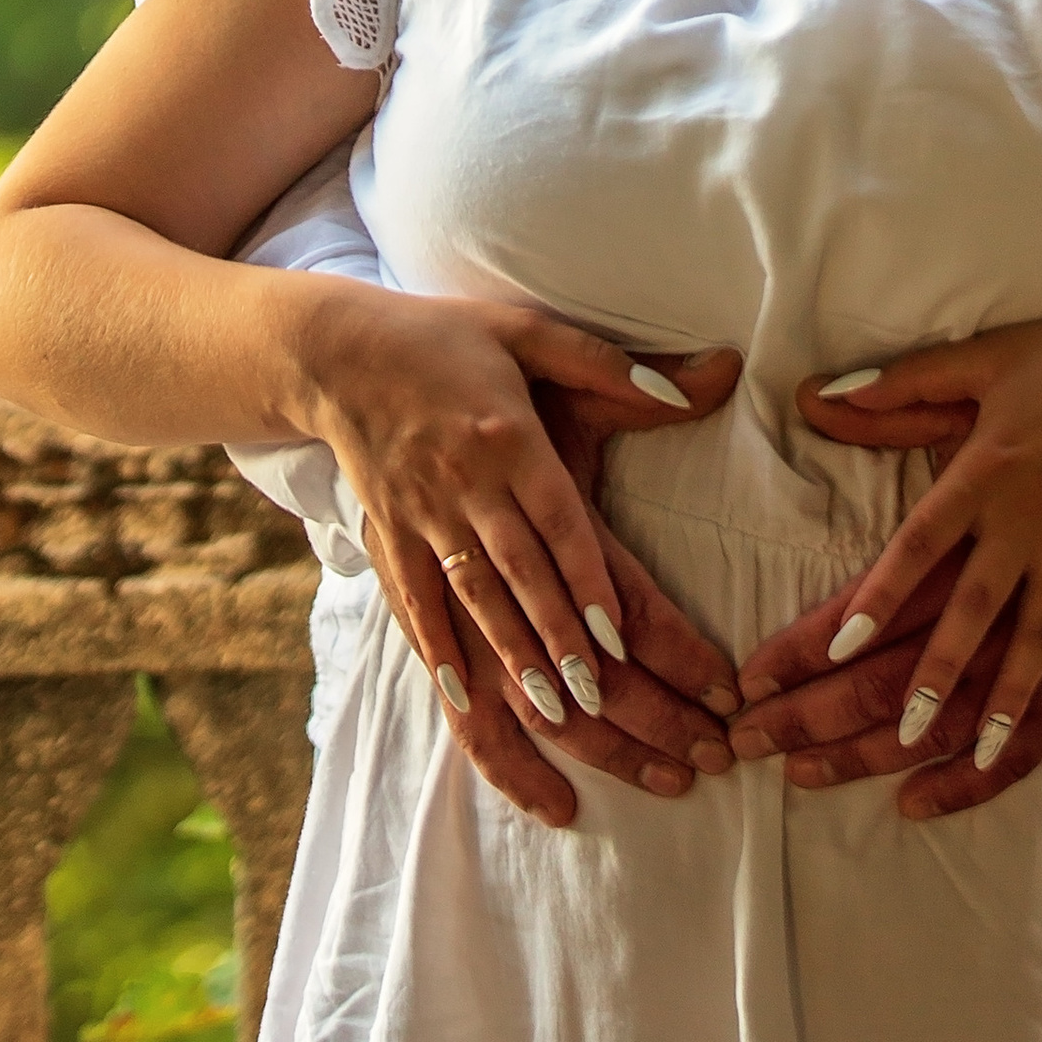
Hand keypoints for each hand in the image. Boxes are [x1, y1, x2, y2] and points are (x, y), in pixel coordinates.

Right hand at [296, 283, 737, 828]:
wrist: (341, 348)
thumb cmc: (447, 337)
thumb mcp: (529, 332)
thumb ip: (611, 366)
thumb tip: (700, 382)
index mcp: (507, 435)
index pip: (554, 520)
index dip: (585, 579)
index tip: (617, 635)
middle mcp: (464, 481)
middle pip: (518, 571)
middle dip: (558, 636)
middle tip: (601, 693)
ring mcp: (421, 513)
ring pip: (471, 596)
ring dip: (511, 654)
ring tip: (553, 709)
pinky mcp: (389, 533)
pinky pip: (413, 600)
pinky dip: (437, 650)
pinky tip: (464, 695)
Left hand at [782, 308, 1041, 774]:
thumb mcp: (982, 360)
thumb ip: (902, 386)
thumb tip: (822, 394)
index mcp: (984, 470)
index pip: (918, 542)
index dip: (878, 596)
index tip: (840, 647)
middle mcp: (1028, 517)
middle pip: (973, 608)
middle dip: (938, 674)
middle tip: (902, 731)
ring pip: (1040, 634)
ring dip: (1011, 695)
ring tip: (983, 750)